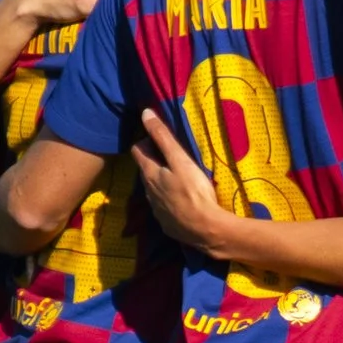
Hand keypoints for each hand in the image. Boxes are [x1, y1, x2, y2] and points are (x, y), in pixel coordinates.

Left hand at [131, 106, 231, 255]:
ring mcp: (156, 211)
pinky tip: (183, 202)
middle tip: (174, 157)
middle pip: (145, 171)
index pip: (137, 150)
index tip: (162, 140)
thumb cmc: (194, 191)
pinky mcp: (166, 224)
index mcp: (149, 174)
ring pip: (154, 190)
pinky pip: (163, 208)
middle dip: (155, 162)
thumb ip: (163, 137)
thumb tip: (145, 114)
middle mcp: (148, 193)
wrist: (206, 229)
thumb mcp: (180, 159)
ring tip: (180, 179)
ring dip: (162, 183)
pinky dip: (170, 201)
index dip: (147, 141)